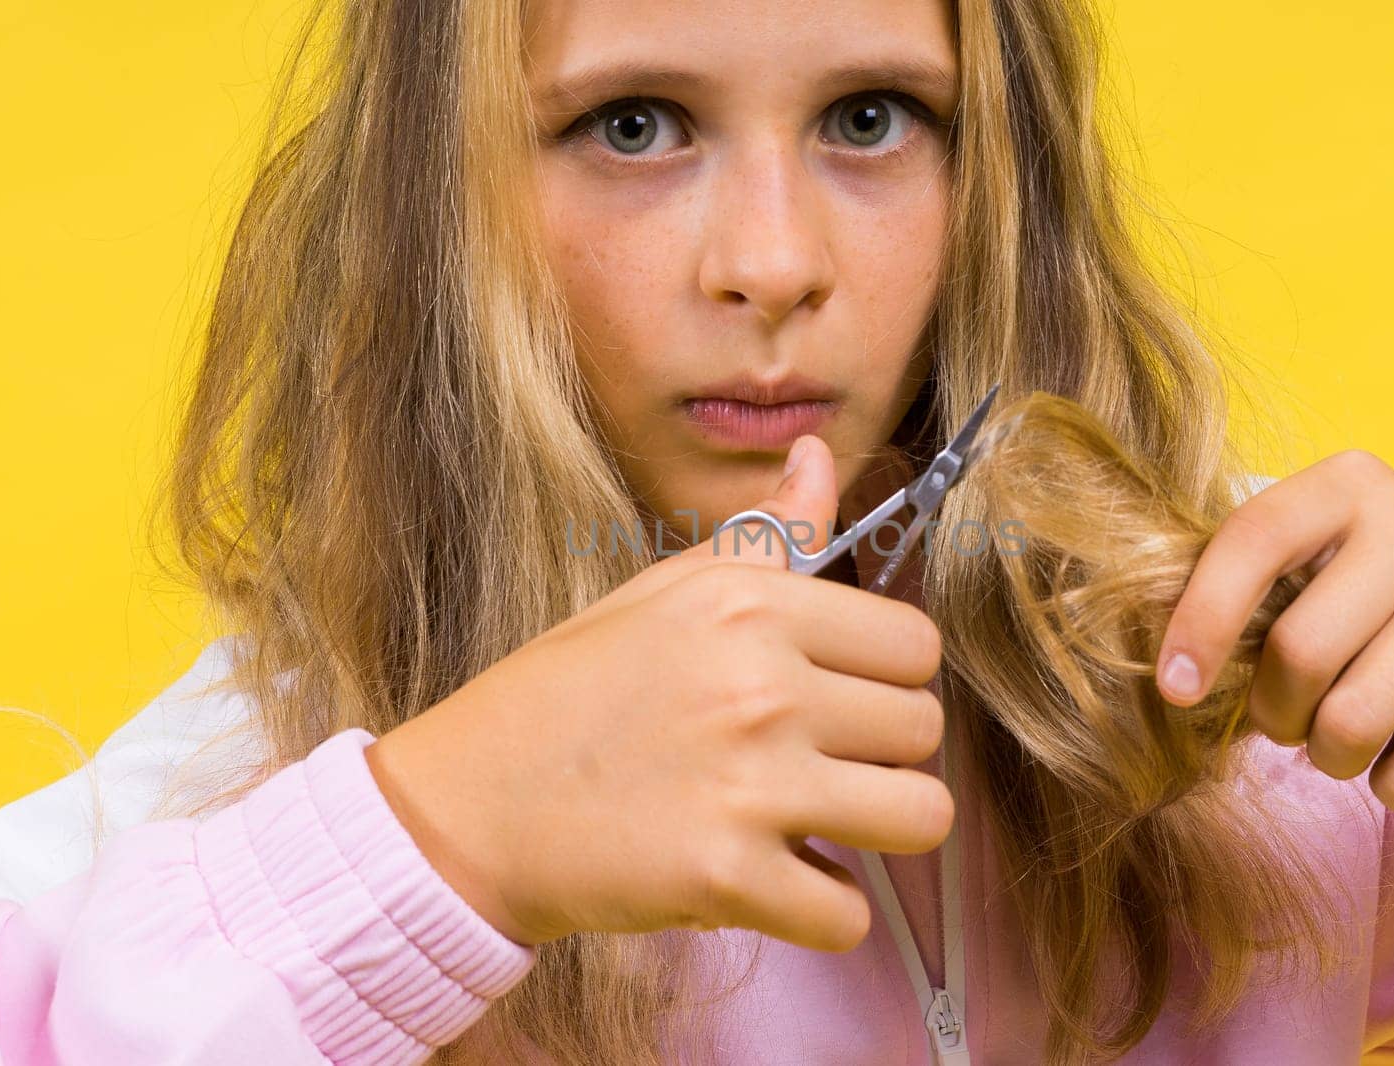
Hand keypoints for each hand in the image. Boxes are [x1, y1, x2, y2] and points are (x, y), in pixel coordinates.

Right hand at [365, 435, 950, 951]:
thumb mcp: (661, 592)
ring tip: (817, 822)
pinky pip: (849, 916)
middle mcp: (763, 686)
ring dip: (878, 829)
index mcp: (752, 606)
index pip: (916, 644)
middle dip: (882, 752)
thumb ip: (762, 536)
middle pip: (924, 727)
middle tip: (816, 763)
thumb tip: (817, 457)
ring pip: (921, 815)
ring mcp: (750, 785)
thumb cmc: (566, 694)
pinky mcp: (726, 878)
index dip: (886, 676)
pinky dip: (822, 912)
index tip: (840, 697)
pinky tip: (774, 883)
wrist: (468, 808)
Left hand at [1154, 450, 1393, 812]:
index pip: (1253, 540)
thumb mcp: (1322, 571)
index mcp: (1347, 485)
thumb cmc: (1386, 609)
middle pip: (1299, 649)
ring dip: (1329, 755)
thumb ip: (1252, 593)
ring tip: (1341, 740)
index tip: (1175, 689)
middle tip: (1287, 721)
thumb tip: (1169, 669)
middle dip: (1275, 712)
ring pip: (1352, 717)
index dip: (1202, 619)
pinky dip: (1392, 785)